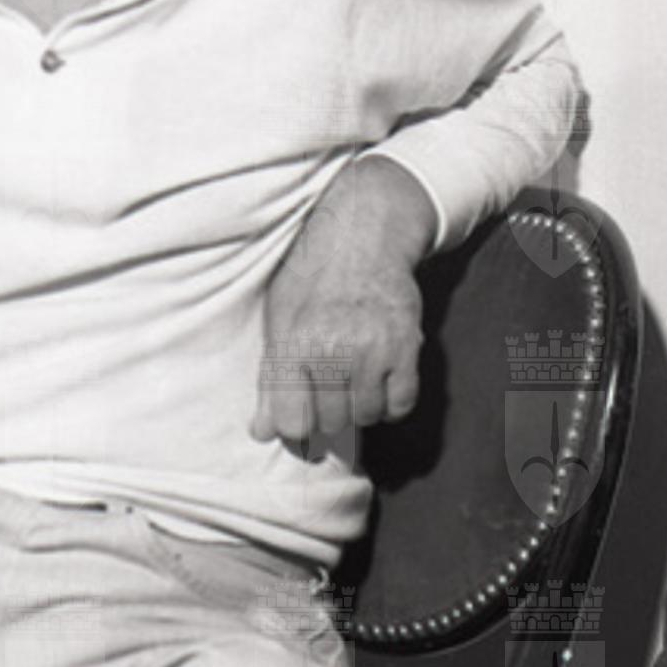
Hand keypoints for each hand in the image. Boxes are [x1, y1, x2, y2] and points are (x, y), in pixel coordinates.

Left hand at [251, 156, 436, 445]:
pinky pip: (401, 403)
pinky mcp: (406, 346)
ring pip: (366, 417)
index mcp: (294, 344)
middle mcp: (333, 351)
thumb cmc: (311, 276)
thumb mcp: (279, 318)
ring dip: (358, 409)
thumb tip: (261, 432)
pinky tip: (378, 384)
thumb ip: (271, 377)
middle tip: (326, 396)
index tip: (298, 420)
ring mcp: (373, 350)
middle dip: (326, 417)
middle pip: (331, 424)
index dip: (293, 430)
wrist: (362, 234)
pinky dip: (390, 403)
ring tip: (350, 383)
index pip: (293, 423)